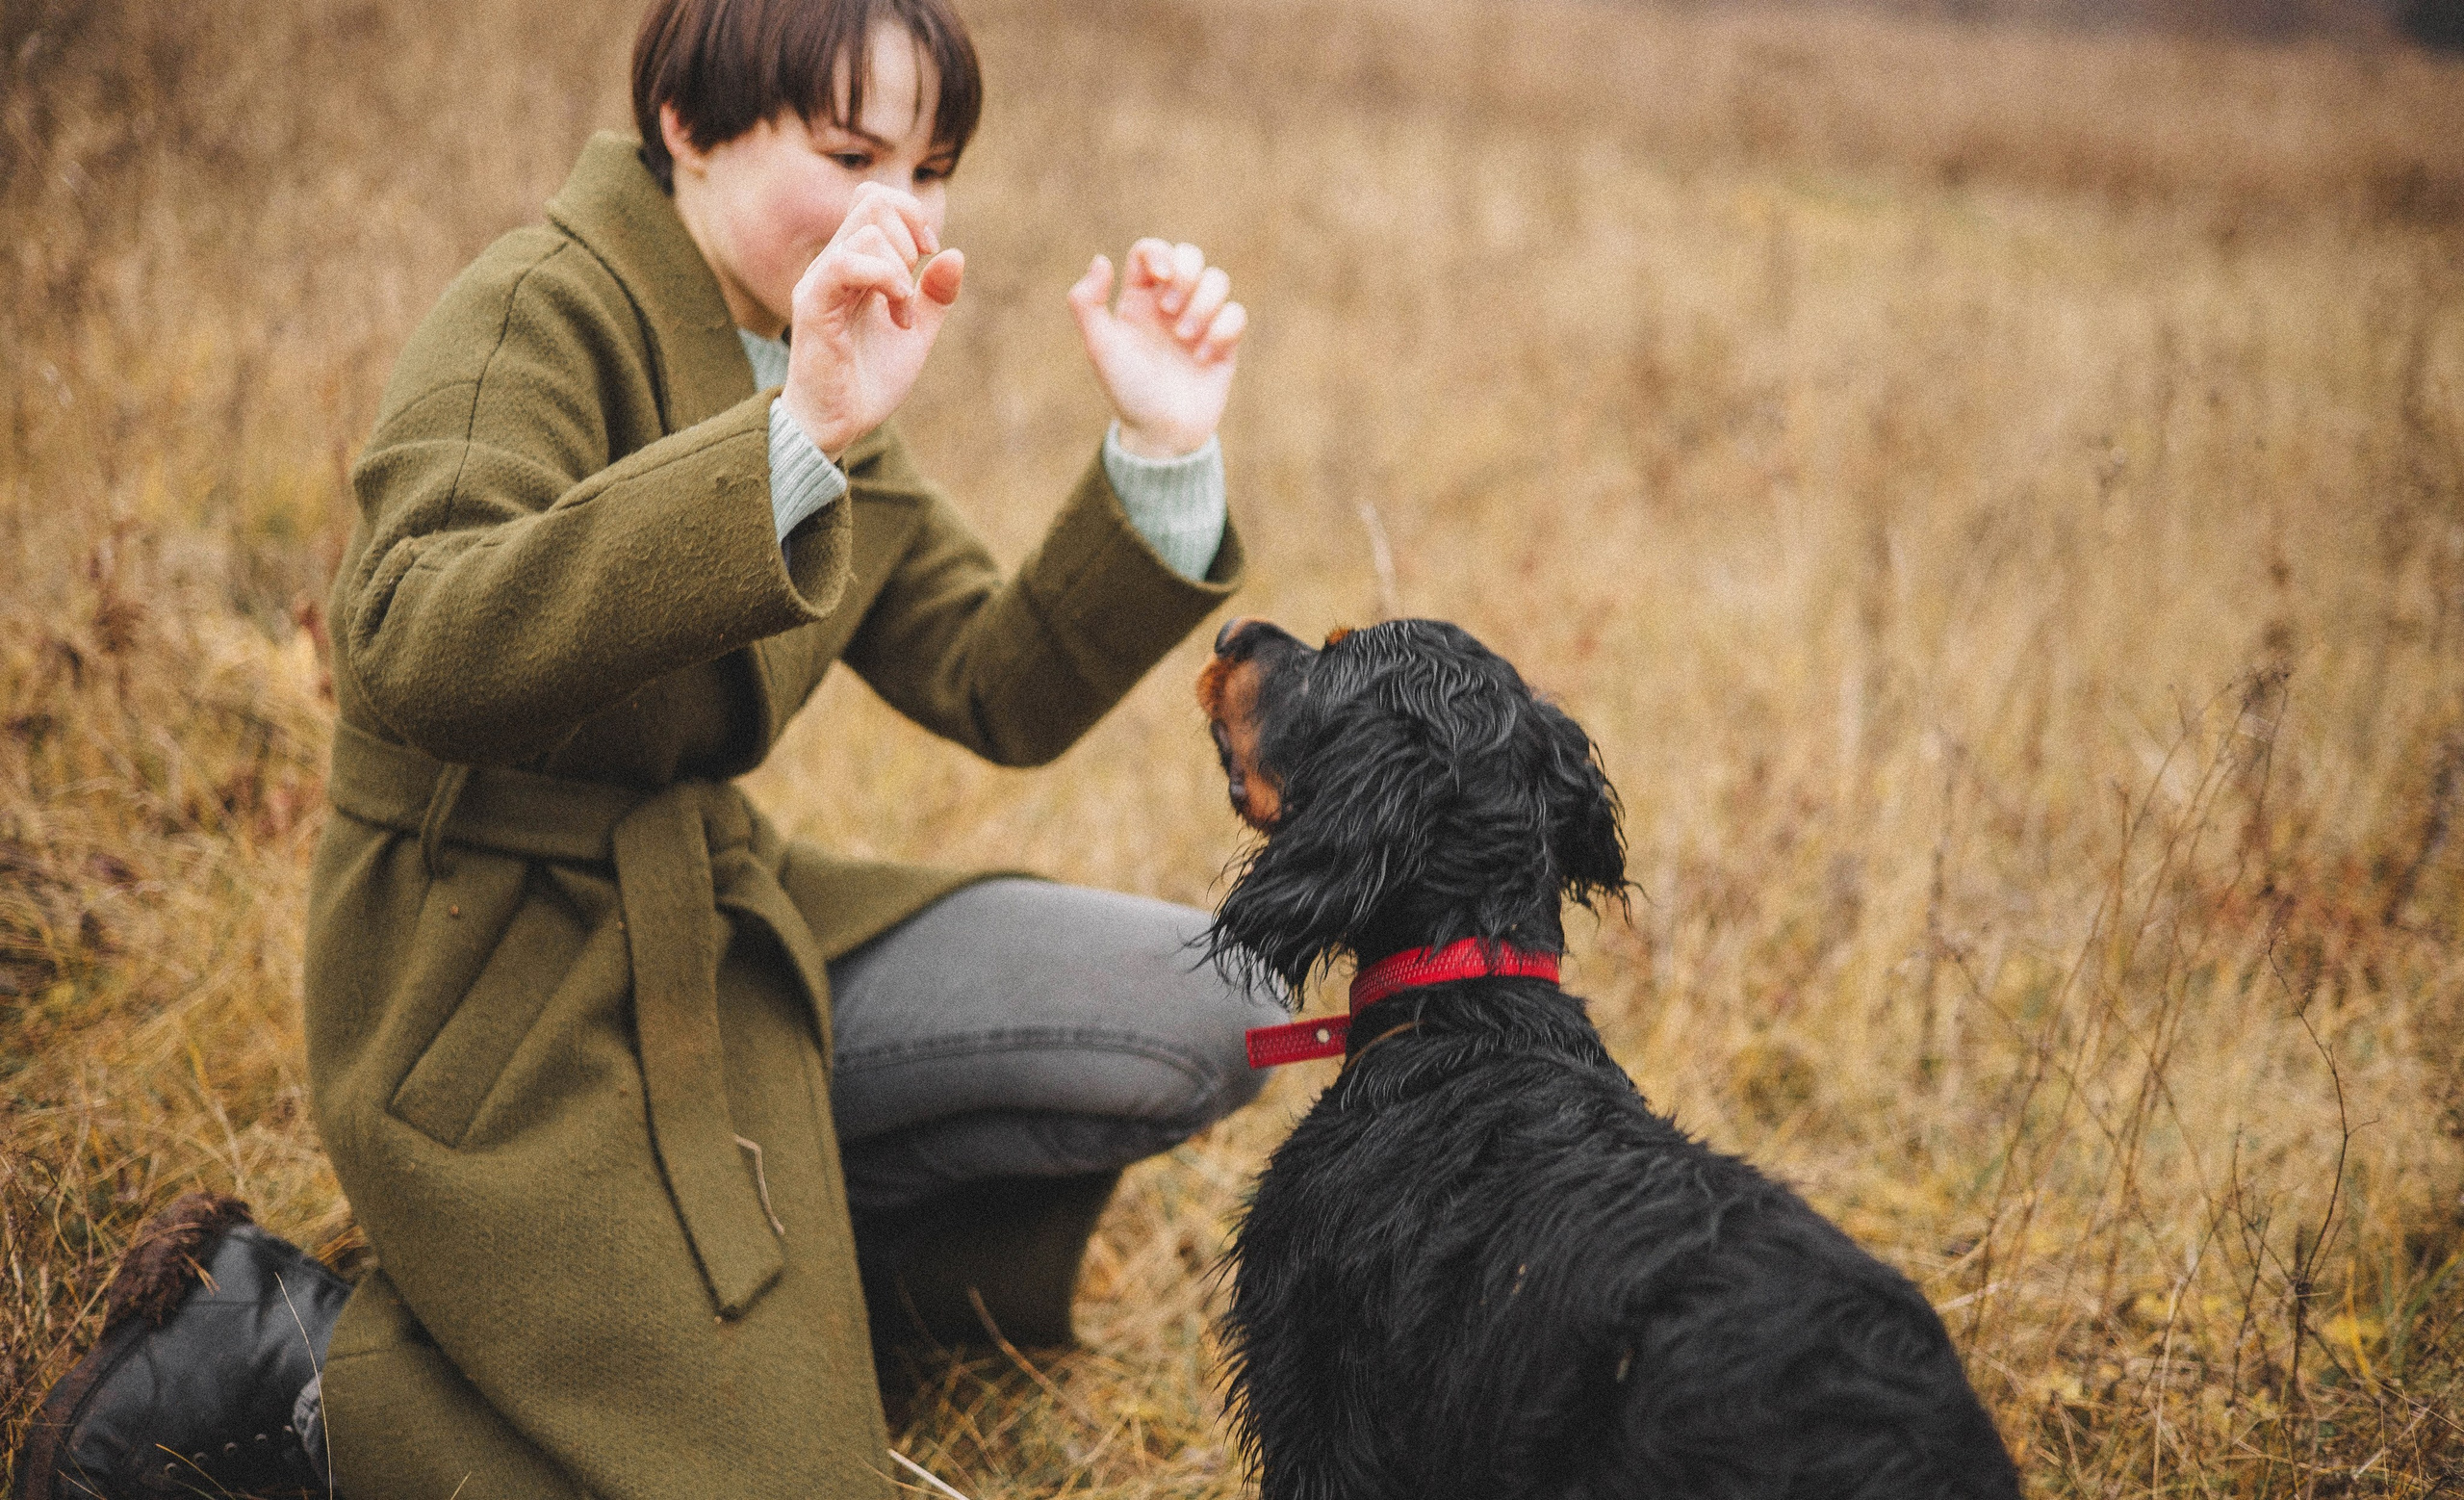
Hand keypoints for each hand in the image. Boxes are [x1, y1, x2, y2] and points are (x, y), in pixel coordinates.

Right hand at [781, 182, 963, 457]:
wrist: (839, 423)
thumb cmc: (868, 378)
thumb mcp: (916, 333)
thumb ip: (935, 295)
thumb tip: (954, 254)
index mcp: (855, 264)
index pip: (874, 199)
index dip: (910, 213)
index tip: (929, 253)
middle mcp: (834, 265)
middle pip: (872, 202)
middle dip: (910, 236)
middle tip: (911, 289)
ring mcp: (820, 282)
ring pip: (866, 232)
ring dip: (900, 272)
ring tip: (902, 317)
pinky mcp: (813, 306)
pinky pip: (843, 264)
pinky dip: (883, 278)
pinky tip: (897, 311)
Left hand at [1067, 239, 1246, 458]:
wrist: (1161, 433)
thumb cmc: (1127, 390)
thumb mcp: (1099, 347)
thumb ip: (1086, 303)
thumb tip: (1101, 260)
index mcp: (1138, 299)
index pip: (1151, 251)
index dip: (1159, 253)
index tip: (1160, 278)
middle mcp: (1169, 304)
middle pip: (1190, 256)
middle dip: (1187, 275)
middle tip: (1170, 311)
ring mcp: (1199, 321)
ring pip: (1218, 280)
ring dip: (1203, 305)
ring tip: (1184, 339)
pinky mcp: (1225, 342)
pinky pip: (1236, 313)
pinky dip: (1222, 331)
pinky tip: (1202, 359)